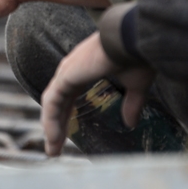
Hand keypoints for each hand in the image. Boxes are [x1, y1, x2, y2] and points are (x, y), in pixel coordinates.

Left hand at [41, 32, 153, 156]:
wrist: (133, 38)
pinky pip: (52, 102)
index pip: (70, 96)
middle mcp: (72, 69)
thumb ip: (131, 104)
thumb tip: (130, 123)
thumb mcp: (135, 85)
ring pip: (53, 104)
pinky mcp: (66, 76)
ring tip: (52, 150)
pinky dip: (50, 120)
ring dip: (51, 127)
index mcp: (85, 68)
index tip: (66, 135)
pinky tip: (52, 137)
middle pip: (58, 102)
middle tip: (54, 148)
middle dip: (57, 125)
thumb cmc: (137, 55)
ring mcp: (67, 71)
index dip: (67, 115)